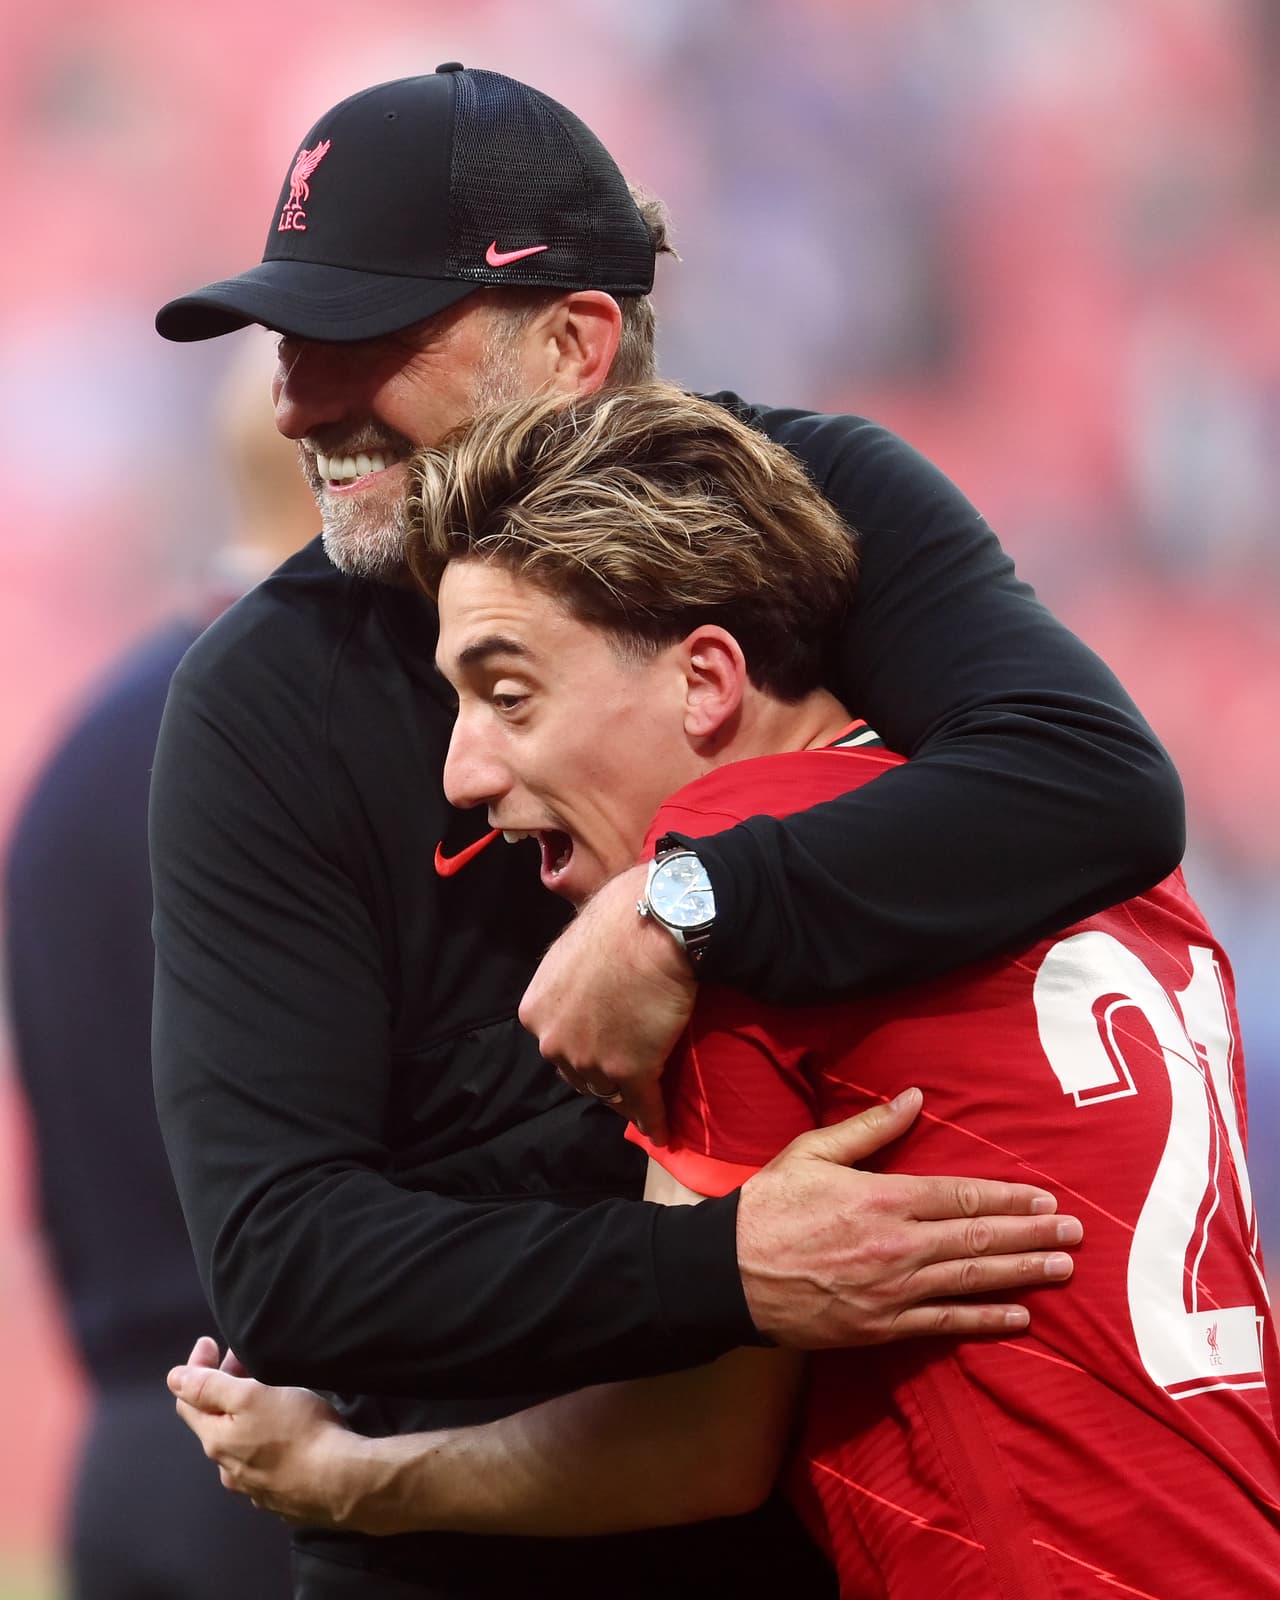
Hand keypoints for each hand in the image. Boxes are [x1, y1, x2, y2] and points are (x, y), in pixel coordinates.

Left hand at [167, 1339, 361, 1529]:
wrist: (341, 1482)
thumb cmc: (297, 1431)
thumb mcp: (250, 1396)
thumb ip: (209, 1387)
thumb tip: (174, 1378)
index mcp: (216, 1441)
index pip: (187, 1402)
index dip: (194, 1368)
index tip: (210, 1341)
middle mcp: (228, 1469)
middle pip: (215, 1422)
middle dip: (223, 1388)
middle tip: (244, 1359)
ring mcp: (255, 1488)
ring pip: (240, 1445)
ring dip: (246, 1417)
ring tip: (269, 1395)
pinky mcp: (282, 1497)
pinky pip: (265, 1463)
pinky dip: (267, 1440)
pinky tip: (288, 1433)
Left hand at [519, 864, 694, 1143]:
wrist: (656, 926)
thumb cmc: (618, 920)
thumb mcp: (571, 949)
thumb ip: (570, 981)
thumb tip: (583, 981)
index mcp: (536, 1011)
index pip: (557, 1042)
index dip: (581, 1046)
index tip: (600, 1047)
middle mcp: (553, 1042)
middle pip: (577, 1071)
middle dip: (598, 1074)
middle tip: (624, 1073)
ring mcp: (590, 1062)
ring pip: (608, 1091)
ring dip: (626, 1098)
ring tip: (642, 1105)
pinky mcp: (631, 1074)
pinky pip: (643, 1105)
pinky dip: (654, 1120)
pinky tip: (662, 1131)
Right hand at [737, 1089, 1081, 1345]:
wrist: (728, 1274)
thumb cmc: (769, 1206)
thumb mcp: (813, 1152)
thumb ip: (870, 1129)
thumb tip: (915, 1099)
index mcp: (882, 1197)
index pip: (961, 1195)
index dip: (1008, 1197)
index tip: (1044, 1197)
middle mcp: (898, 1245)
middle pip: (978, 1237)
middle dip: (1032, 1234)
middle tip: (1075, 1233)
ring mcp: (893, 1290)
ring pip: (972, 1279)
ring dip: (1023, 1273)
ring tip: (1063, 1268)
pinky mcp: (882, 1326)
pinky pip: (946, 1323)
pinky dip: (986, 1320)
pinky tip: (1019, 1316)